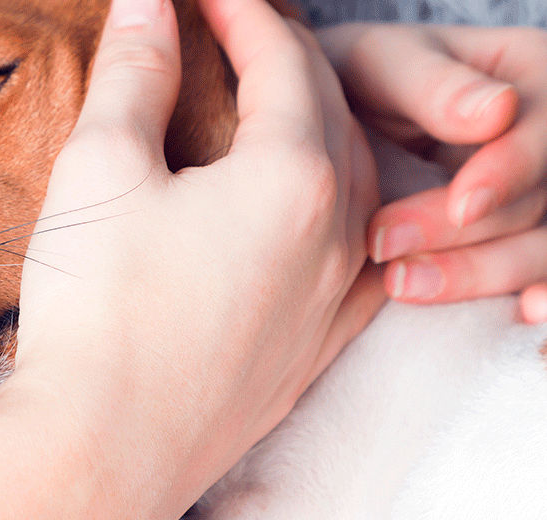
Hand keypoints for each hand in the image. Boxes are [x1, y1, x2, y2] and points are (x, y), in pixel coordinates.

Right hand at [14, 0, 381, 514]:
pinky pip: (355, 255)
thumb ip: (136, 72)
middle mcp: (336, 234)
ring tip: (270, 108)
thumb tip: (149, 2)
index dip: (241, 11)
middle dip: (284, 57)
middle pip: (330, 111)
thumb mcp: (103, 166)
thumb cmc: (97, 307)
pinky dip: (336, 207)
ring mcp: (334, 298)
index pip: (283, 59)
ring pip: (354, 181)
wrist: (102, 444)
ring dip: (317, 127)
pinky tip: (314, 211)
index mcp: (293, 176)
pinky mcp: (314, 348)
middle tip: (233, 33)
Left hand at [317, 24, 546, 322]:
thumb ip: (432, 86)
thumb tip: (496, 111)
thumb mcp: (384, 64)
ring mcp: (536, 192)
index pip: (541, 131)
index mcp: (531, 77)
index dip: (509, 172)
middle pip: (539, 199)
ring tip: (404, 286)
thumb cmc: (359, 77)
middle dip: (470, 236)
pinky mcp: (514, 238)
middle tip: (388, 253)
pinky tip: (523, 320)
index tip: (463, 206)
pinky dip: (536, 297)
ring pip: (540, 247)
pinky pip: (538, 273)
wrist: (333, 117)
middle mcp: (546, 138)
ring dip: (483, 275)